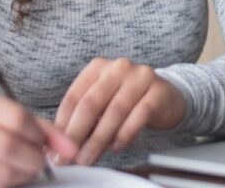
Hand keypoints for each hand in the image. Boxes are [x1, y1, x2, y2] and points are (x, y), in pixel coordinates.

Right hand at [0, 91, 77, 187]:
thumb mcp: (9, 112)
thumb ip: (43, 129)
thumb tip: (72, 149)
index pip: (17, 119)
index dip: (38, 135)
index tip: (44, 142)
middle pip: (9, 147)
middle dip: (34, 158)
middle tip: (38, 158)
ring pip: (2, 172)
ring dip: (23, 174)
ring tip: (25, 166)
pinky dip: (9, 183)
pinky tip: (11, 174)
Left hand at [54, 57, 186, 165]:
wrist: (167, 95)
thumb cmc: (129, 99)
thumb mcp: (104, 100)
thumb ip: (86, 115)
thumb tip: (64, 141)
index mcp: (97, 67)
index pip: (74, 96)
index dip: (63, 123)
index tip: (57, 145)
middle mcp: (117, 68)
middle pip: (91, 103)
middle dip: (78, 133)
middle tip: (71, 156)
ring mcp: (139, 77)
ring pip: (114, 112)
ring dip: (99, 139)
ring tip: (90, 156)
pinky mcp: (157, 92)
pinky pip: (138, 116)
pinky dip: (124, 134)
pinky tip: (115, 147)